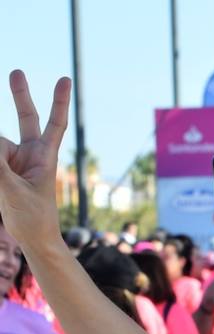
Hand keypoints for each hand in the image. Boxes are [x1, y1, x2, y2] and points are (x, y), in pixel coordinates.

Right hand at [0, 72, 70, 247]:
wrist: (33, 238)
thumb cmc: (34, 218)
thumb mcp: (15, 193)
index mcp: (44, 157)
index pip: (55, 125)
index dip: (59, 102)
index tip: (65, 79)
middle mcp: (30, 154)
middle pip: (26, 118)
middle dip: (20, 95)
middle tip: (16, 72)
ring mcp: (13, 160)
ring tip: (9, 184)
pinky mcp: (1, 168)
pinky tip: (2, 180)